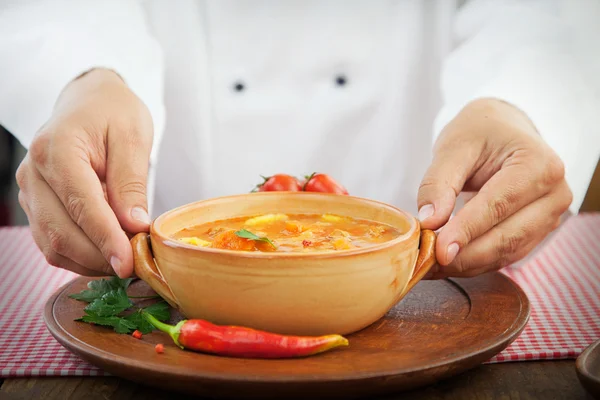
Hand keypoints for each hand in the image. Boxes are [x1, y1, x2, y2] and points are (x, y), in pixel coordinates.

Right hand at [16, 68, 153, 277]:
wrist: (89, 102)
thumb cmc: (114, 113)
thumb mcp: (133, 137)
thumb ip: (131, 182)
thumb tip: (133, 226)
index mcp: (57, 149)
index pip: (81, 204)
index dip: (106, 239)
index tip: (129, 263)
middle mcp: (34, 173)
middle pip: (61, 232)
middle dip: (100, 256)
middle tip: (137, 265)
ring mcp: (30, 192)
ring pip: (53, 244)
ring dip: (91, 261)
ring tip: (127, 260)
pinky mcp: (37, 206)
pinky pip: (53, 243)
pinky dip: (81, 256)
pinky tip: (108, 253)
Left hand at [417, 98, 572, 278]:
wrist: (503, 131)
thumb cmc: (480, 132)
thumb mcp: (454, 146)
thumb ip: (438, 183)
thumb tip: (429, 221)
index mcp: (540, 165)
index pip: (498, 205)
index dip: (466, 231)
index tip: (438, 250)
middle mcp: (554, 194)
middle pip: (507, 237)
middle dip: (464, 255)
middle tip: (427, 263)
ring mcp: (550, 217)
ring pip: (506, 253)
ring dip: (467, 264)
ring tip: (430, 266)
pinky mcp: (536, 233)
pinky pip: (504, 255)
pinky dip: (474, 262)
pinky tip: (447, 263)